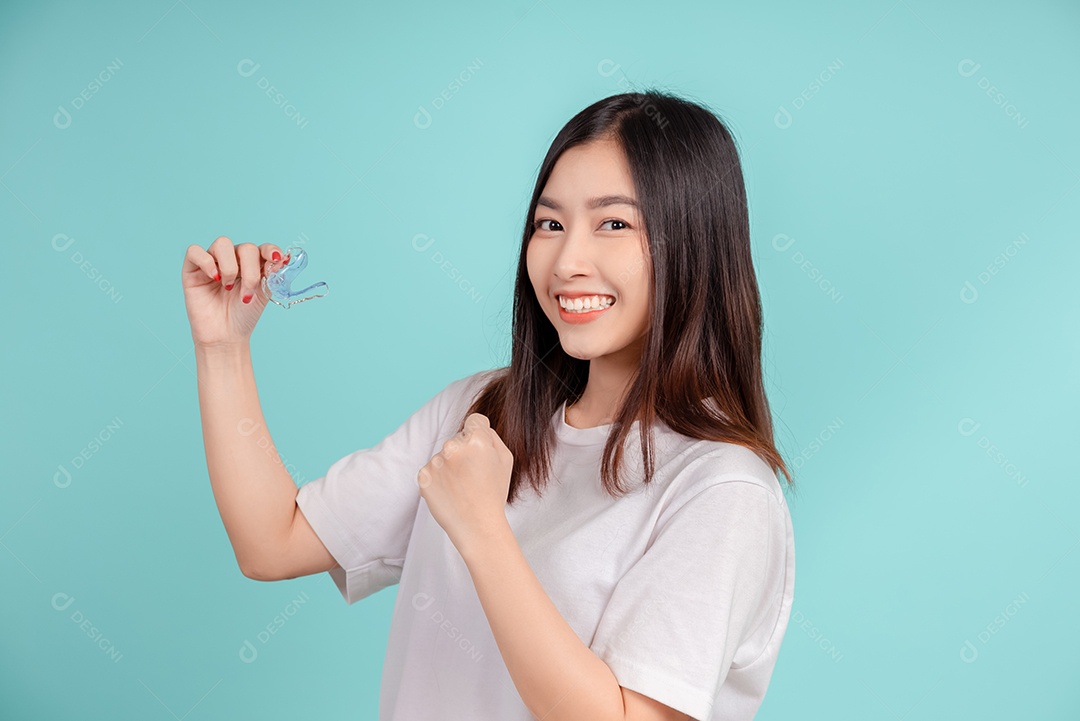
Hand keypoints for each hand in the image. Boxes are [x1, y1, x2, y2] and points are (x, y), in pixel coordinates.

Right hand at [181, 236, 287, 348]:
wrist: (225, 336)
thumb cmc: (243, 315)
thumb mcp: (263, 294)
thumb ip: (272, 275)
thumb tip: (284, 259)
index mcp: (253, 264)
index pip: (262, 247)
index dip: (271, 250)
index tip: (277, 260)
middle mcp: (233, 259)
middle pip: (245, 247)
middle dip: (250, 271)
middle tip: (247, 294)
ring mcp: (212, 262)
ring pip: (222, 243)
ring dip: (230, 267)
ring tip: (228, 287)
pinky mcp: (192, 269)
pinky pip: (195, 251)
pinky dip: (206, 262)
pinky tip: (214, 278)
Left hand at [418, 414, 513, 554]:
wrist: (477, 526)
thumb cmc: (494, 493)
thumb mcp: (506, 460)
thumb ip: (492, 436)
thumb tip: (479, 427)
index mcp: (477, 440)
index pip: (474, 421)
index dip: (479, 434)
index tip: (479, 450)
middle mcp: (453, 447)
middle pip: (458, 439)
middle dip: (464, 452)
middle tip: (473, 475)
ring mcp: (436, 461)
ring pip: (443, 455)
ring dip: (450, 466)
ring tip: (462, 487)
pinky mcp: (423, 476)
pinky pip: (431, 469)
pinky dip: (438, 478)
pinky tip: (450, 491)